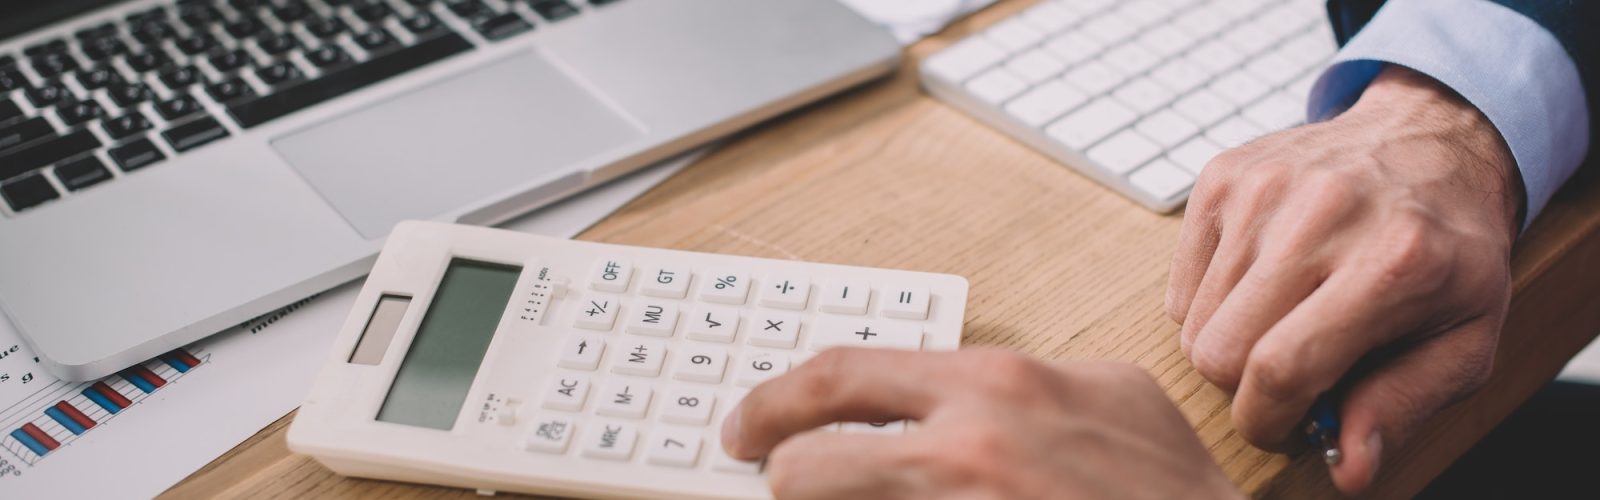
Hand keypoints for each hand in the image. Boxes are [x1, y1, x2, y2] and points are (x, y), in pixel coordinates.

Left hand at [721, 348, 1240, 498]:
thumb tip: (960, 390)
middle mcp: (965, 449)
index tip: (751, 426)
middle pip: (806, 464)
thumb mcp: (1111, 391)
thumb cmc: (1169, 485)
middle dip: (775, 475)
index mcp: (993, 385)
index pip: (844, 375)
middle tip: (758, 476)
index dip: (779, 402)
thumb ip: (1024, 380)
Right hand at [1167, 66, 1520, 492]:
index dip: (1267, 420)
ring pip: (1195, 323)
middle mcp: (1321, 213)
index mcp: (1394, 261)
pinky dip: (1212, 304)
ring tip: (1283, 322)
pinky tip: (1262, 285)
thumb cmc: (1449, 252)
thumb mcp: (1465, 339)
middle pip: (1221, 350)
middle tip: (1288, 377)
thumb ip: (1403, 404)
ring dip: (1231, 342)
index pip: (1283, 367)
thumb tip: (1347, 466)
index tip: (1281, 428)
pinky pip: (1182, 284)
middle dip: (1244, 387)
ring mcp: (1263, 189)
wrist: (1430, 141)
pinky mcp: (1223, 176)